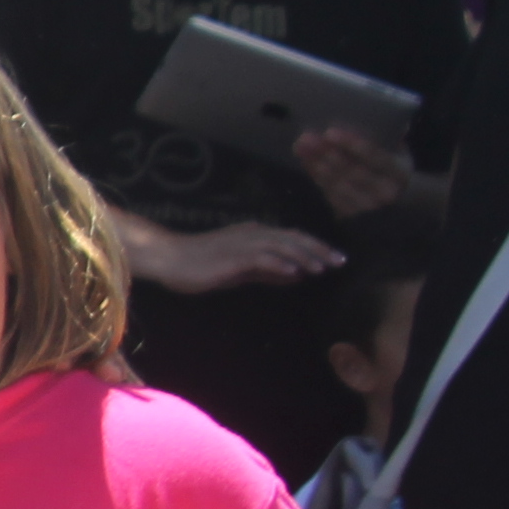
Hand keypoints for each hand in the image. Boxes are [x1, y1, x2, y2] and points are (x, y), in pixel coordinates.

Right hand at [126, 215, 339, 294]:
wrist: (168, 259)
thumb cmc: (199, 266)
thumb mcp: (240, 270)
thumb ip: (267, 271)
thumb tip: (297, 274)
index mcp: (255, 235)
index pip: (292, 238)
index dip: (316, 247)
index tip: (335, 259)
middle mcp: (253, 234)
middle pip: (294, 238)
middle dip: (319, 249)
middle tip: (341, 261)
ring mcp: (242, 243)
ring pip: (282, 245)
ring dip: (305, 256)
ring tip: (324, 268)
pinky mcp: (232, 256)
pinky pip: (261, 258)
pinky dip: (280, 263)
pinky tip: (296, 272)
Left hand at [289, 126, 412, 219]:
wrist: (396, 204)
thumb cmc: (393, 170)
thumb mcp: (400, 153)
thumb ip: (392, 137)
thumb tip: (386, 118)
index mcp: (399, 173)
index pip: (375, 157)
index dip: (352, 145)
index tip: (330, 133)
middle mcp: (385, 192)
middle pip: (352, 172)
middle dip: (327, 153)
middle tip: (307, 137)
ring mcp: (367, 206)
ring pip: (337, 184)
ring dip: (317, 164)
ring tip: (302, 147)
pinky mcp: (350, 214)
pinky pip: (329, 194)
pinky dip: (316, 176)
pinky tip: (307, 162)